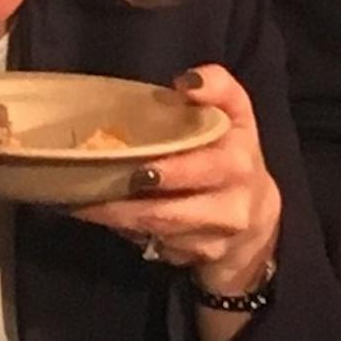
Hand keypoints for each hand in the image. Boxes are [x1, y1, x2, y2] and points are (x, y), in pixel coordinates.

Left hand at [71, 65, 280, 295]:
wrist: (257, 217)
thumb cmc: (233, 154)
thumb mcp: (236, 114)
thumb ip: (218, 86)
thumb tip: (185, 82)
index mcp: (237, 165)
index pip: (201, 169)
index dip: (169, 172)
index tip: (134, 170)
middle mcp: (231, 207)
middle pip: (167, 212)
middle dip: (124, 205)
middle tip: (86, 194)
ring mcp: (214, 239)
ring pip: (157, 233)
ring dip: (117, 221)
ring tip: (83, 206)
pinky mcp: (198, 258)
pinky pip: (157, 247)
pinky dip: (129, 233)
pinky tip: (108, 219)